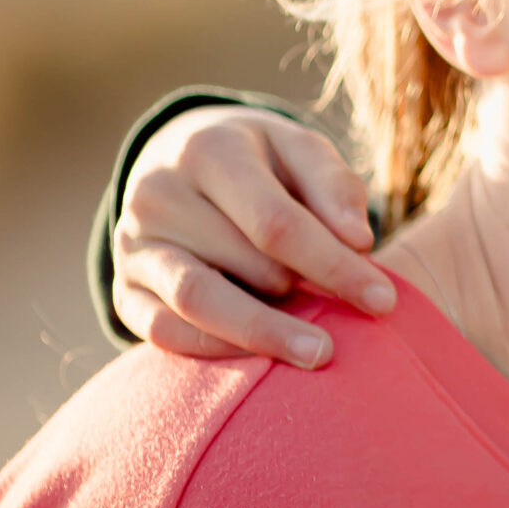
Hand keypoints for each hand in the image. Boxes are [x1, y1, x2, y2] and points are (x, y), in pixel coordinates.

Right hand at [113, 106, 392, 368]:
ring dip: (265, 333)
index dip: (334, 267)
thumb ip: (334, 187)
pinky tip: (268, 359)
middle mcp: (157, 196)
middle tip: (354, 317)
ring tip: (317, 350)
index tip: (384, 300)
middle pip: (245, 263)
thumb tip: (358, 243)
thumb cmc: (261, 160)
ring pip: (199, 303)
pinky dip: (219, 350)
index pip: (276, 223)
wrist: (183, 160)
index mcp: (207, 151)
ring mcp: (133, 246)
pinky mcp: (124, 290)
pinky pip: (167, 333)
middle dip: (306, 294)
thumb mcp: (301, 149)